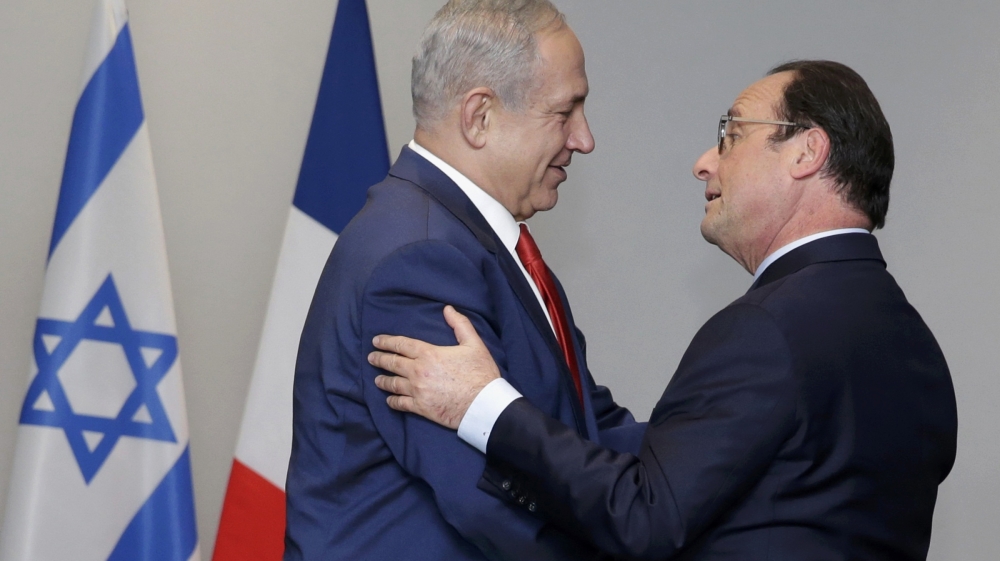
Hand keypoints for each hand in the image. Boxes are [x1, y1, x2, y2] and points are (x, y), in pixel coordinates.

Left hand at [369, 305, 500, 429]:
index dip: (387, 341)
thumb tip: (448, 309)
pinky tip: (389, 400)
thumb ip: (460, 324)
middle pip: (392, 363)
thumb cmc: (480, 373)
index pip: (401, 345)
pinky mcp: (421, 408)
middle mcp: (418, 371)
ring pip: (393, 384)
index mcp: (429, 354)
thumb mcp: (474, 344)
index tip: (376, 341)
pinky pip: (400, 404)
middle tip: (371, 357)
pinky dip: (392, 401)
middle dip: (379, 359)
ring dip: (382, 380)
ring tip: (376, 379)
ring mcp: (417, 391)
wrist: (483, 404)